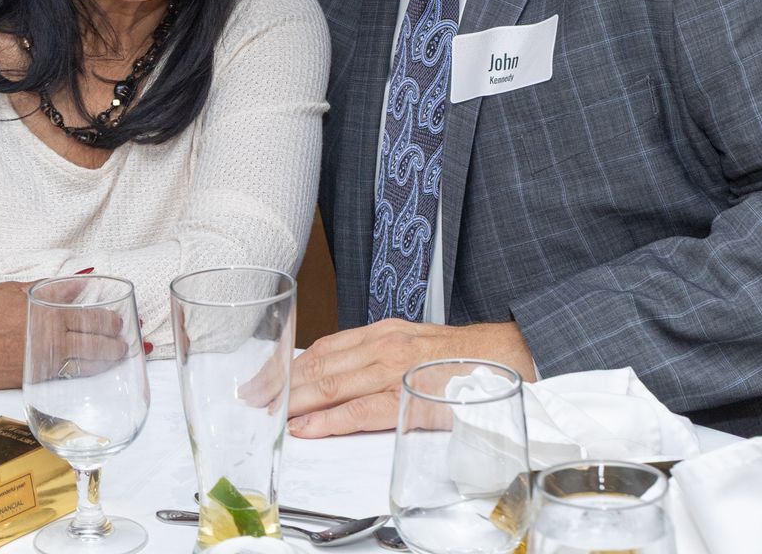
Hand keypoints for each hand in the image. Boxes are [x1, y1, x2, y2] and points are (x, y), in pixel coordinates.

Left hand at [286, 319, 537, 437]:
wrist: (512, 358)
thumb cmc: (467, 359)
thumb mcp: (417, 347)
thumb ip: (382, 359)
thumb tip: (346, 377)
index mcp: (384, 333)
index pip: (324, 348)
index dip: (289, 364)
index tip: (263, 378)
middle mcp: (384, 345)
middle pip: (318, 365)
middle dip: (278, 382)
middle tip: (249, 396)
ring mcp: (395, 369)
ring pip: (330, 384)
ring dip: (291, 400)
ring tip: (265, 413)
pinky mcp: (409, 397)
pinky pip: (359, 410)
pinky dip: (327, 420)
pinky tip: (305, 428)